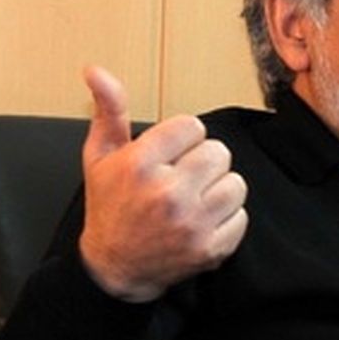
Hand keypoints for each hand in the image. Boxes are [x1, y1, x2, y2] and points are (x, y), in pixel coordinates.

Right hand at [78, 66, 248, 301]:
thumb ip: (108, 111)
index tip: (169, 155)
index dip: (183, 139)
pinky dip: (227, 218)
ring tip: (195, 199)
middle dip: (204, 162)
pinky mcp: (210, 248)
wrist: (115, 268)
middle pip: (219, 152)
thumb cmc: (109, 208)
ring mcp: (192, 224)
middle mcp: (168, 193)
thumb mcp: (100, 157)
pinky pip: (241, 216)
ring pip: (236, 183)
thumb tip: (96, 71)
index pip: (193, 127)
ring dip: (219, 189)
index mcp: (140, 165)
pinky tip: (202, 221)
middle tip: (184, 178)